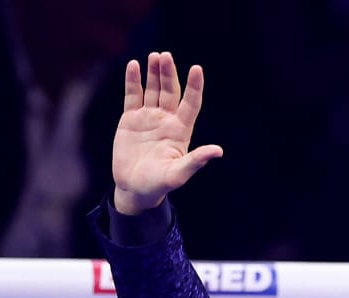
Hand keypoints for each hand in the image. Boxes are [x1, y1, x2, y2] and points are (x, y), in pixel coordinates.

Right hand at [112, 51, 222, 214]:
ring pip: (153, 89)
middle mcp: (166, 120)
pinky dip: (133, 80)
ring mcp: (148, 117)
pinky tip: (133, 65)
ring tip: (154, 56)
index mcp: (180, 130)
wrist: (134, 189)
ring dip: (154, 72)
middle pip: (170, 91)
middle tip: (165, 56)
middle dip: (168, 73)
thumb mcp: (178, 174)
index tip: (197, 69)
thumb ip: (195, 161)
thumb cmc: (158, 184)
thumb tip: (218, 151)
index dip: (194, 86)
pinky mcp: (131, 119)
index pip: (191, 103)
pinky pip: (133, 95)